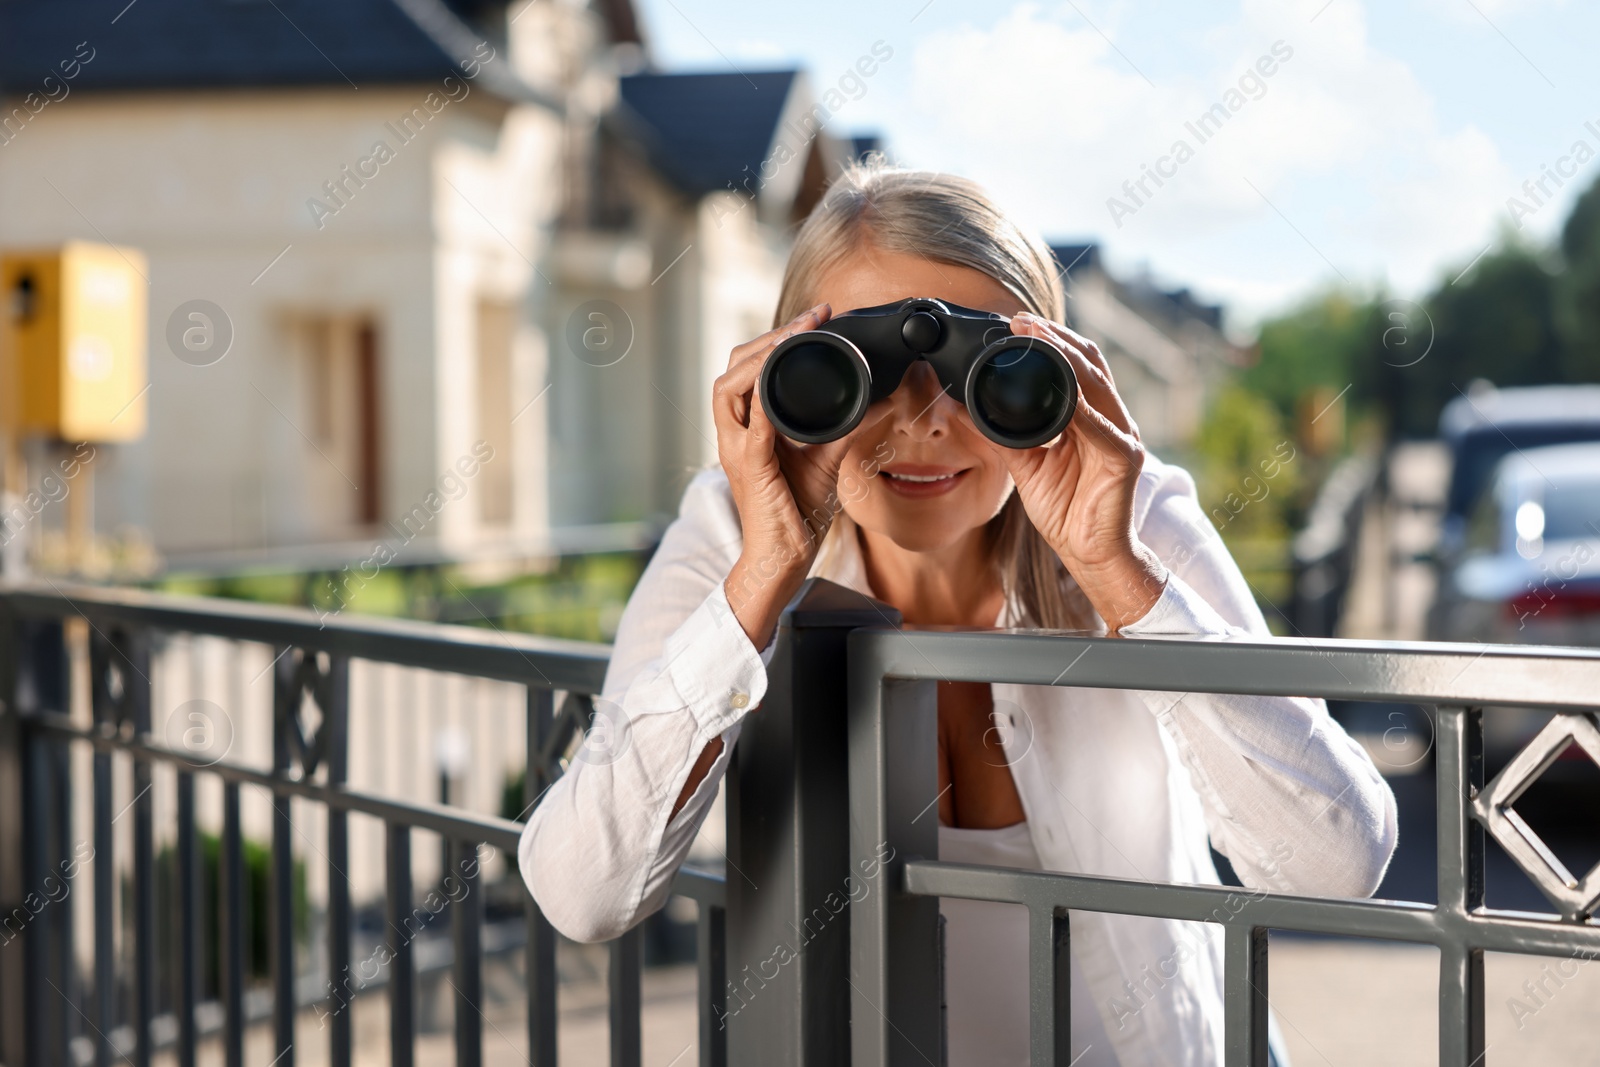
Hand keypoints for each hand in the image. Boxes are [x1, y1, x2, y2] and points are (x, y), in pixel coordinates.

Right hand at [712, 303, 889, 647]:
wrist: (783, 557)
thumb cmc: (797, 511)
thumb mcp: (827, 456)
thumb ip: (848, 425)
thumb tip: (882, 397)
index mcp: (749, 426)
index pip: (748, 370)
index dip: (776, 338)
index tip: (817, 317)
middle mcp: (735, 433)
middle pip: (732, 368)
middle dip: (770, 336)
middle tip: (812, 317)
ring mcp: (738, 450)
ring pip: (729, 388)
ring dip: (763, 356)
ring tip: (798, 335)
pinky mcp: (750, 469)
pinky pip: (751, 426)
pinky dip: (765, 397)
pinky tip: (784, 374)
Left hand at [981, 312, 1166, 629]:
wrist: (1088, 551)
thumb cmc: (1064, 507)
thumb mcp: (1026, 463)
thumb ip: (1007, 432)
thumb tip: (974, 407)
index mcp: (1090, 417)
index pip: (1075, 365)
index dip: (1050, 341)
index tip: (1016, 323)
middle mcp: (1111, 419)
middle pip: (1089, 363)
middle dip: (1055, 337)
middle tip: (1021, 321)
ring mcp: (1122, 437)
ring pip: (1096, 384)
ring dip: (1066, 357)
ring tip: (1039, 338)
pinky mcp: (1125, 460)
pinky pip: (1102, 427)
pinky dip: (1081, 407)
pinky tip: (1064, 391)